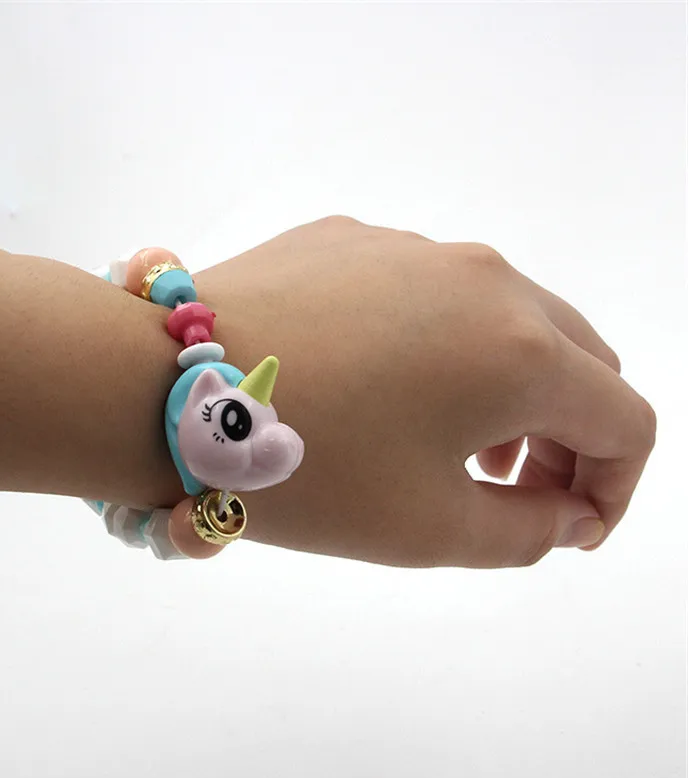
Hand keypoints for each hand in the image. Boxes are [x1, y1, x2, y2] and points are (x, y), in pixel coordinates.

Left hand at [191, 216, 655, 567]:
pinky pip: (427, 293)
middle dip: (566, 435)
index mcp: (522, 351)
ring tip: (458, 445)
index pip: (622, 421)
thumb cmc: (305, 469)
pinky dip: (439, 346)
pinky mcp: (351, 239)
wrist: (161, 386)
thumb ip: (526, 533)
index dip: (613, 488)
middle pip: (576, 359)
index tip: (568, 529)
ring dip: (506, 387)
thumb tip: (568, 514)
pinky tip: (382, 385)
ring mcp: (414, 247)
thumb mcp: (428, 528)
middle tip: (520, 491)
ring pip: (503, 318)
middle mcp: (484, 279)